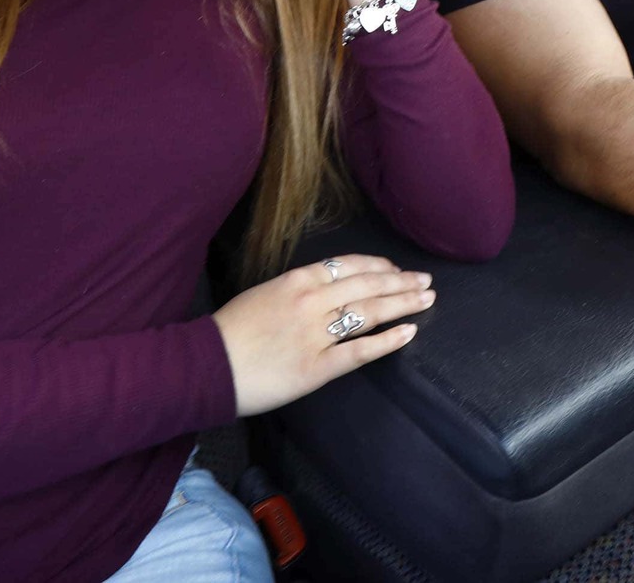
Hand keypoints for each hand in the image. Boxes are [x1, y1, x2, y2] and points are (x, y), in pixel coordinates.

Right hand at [210, 254, 435, 415]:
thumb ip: (298, 289)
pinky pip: (360, 351)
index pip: (349, 265)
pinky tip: (408, 332)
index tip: (396, 269)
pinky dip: (388, 340)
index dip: (379, 266)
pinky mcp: (318, 367)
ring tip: (426, 300)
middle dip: (401, 282)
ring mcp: (317, 334)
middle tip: (426, 281)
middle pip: (368, 286)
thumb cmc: (230, 331)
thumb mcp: (264, 294)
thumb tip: (328, 288)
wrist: (207, 365)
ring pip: (370, 313)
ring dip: (403, 304)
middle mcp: (312, 302)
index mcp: (297, 280)